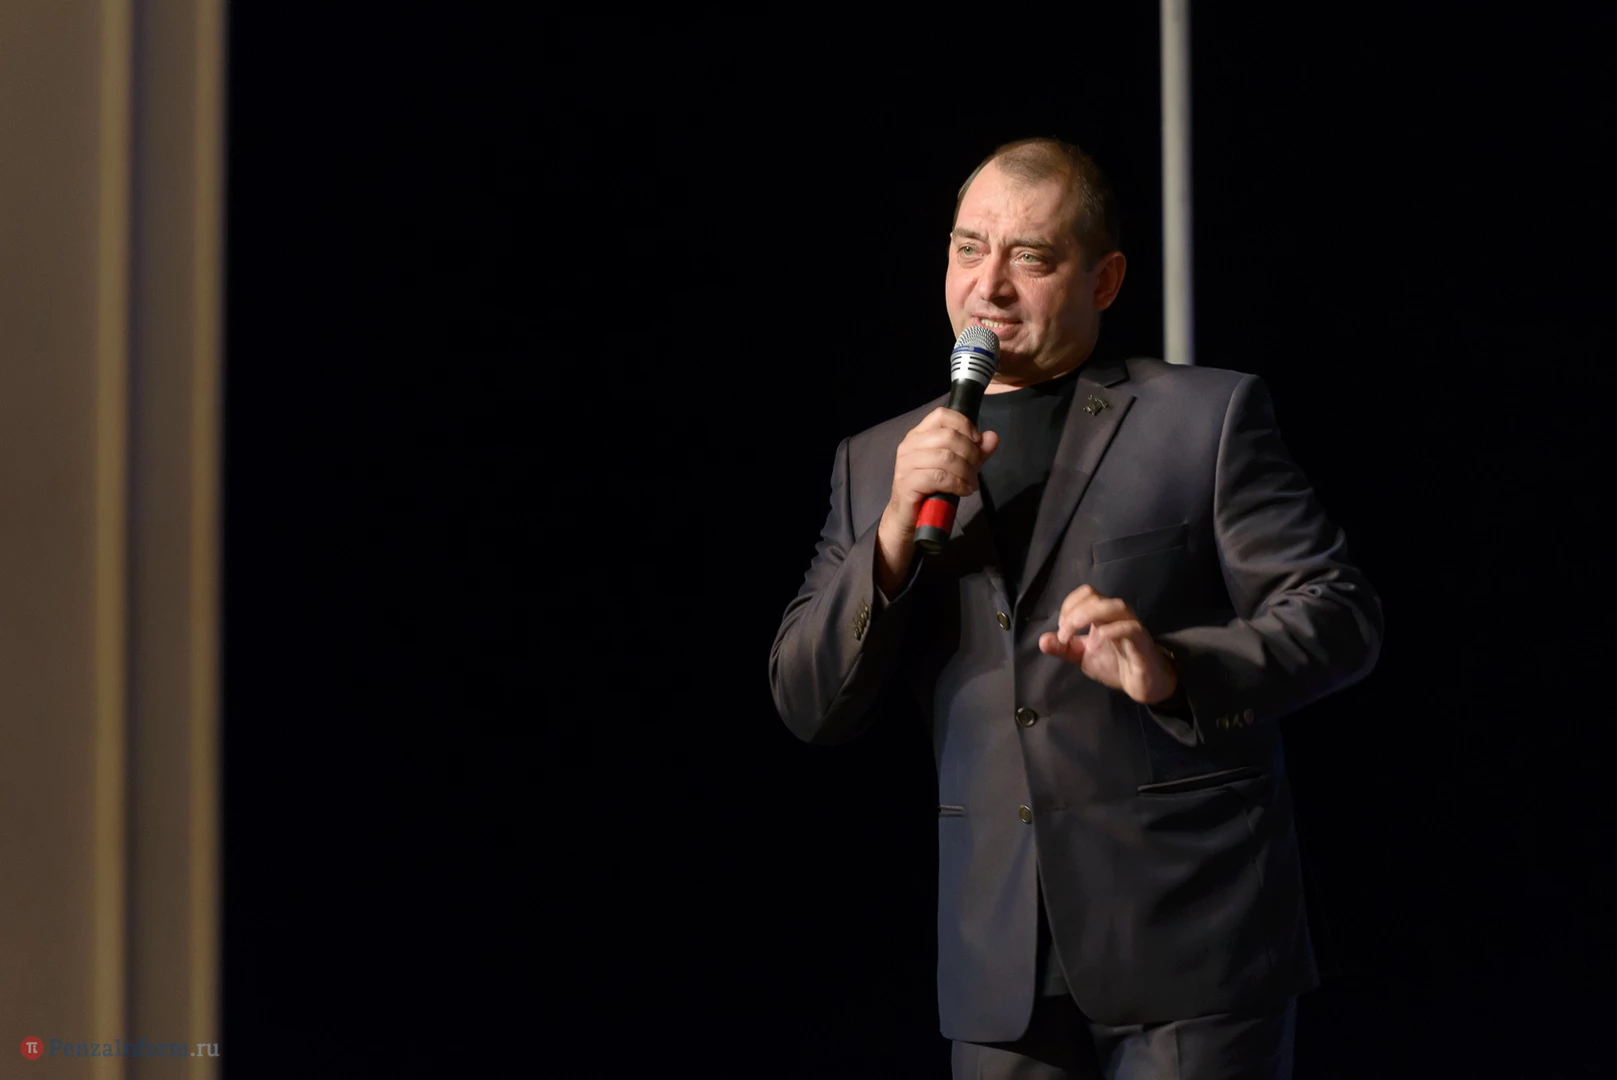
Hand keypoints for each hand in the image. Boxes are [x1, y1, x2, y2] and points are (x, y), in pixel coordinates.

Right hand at [875, 408, 998, 593]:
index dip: (965, 425)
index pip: (943, 415)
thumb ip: (975, 451)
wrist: (908, 517)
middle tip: (975, 470)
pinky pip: (939, 477)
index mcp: (919, 434)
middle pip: (949, 436)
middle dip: (970, 453)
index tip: (976, 443)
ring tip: (970, 484)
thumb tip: (992, 437)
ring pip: (946, 457)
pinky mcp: (907, 482)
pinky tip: (963, 491)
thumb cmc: (931, 489)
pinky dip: (957, 484)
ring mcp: (906, 463)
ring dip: (966, 472)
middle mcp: (909, 444)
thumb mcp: (958, 467)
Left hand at [1037, 585, 1177, 704]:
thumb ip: (1064, 648)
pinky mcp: (1142, 643)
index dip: (1069, 605)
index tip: (1062, 629)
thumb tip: (1042, 641)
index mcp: (1103, 614)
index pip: (1086, 593)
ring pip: (1116, 606)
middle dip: (1073, 612)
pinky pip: (1131, 628)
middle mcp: (1118, 615)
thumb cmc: (1115, 664)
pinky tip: (1097, 640)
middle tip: (1064, 634)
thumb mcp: (1083, 657)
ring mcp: (1132, 627)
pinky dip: (1112, 630)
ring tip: (1073, 632)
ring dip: (1089, 614)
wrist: (1143, 684)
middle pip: (1096, 597)